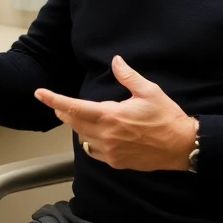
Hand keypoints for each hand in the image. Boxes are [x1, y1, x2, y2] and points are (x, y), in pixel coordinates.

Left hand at [35, 56, 196, 171]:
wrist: (182, 146)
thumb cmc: (167, 118)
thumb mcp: (148, 91)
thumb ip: (128, 76)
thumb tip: (115, 61)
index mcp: (111, 116)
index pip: (74, 107)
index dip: (54, 100)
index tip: (39, 94)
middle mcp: (106, 135)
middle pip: (74, 123)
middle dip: (64, 112)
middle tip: (60, 104)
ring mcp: (110, 151)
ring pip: (82, 137)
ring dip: (78, 126)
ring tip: (80, 117)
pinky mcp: (116, 162)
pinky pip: (93, 152)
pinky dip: (89, 141)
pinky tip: (95, 135)